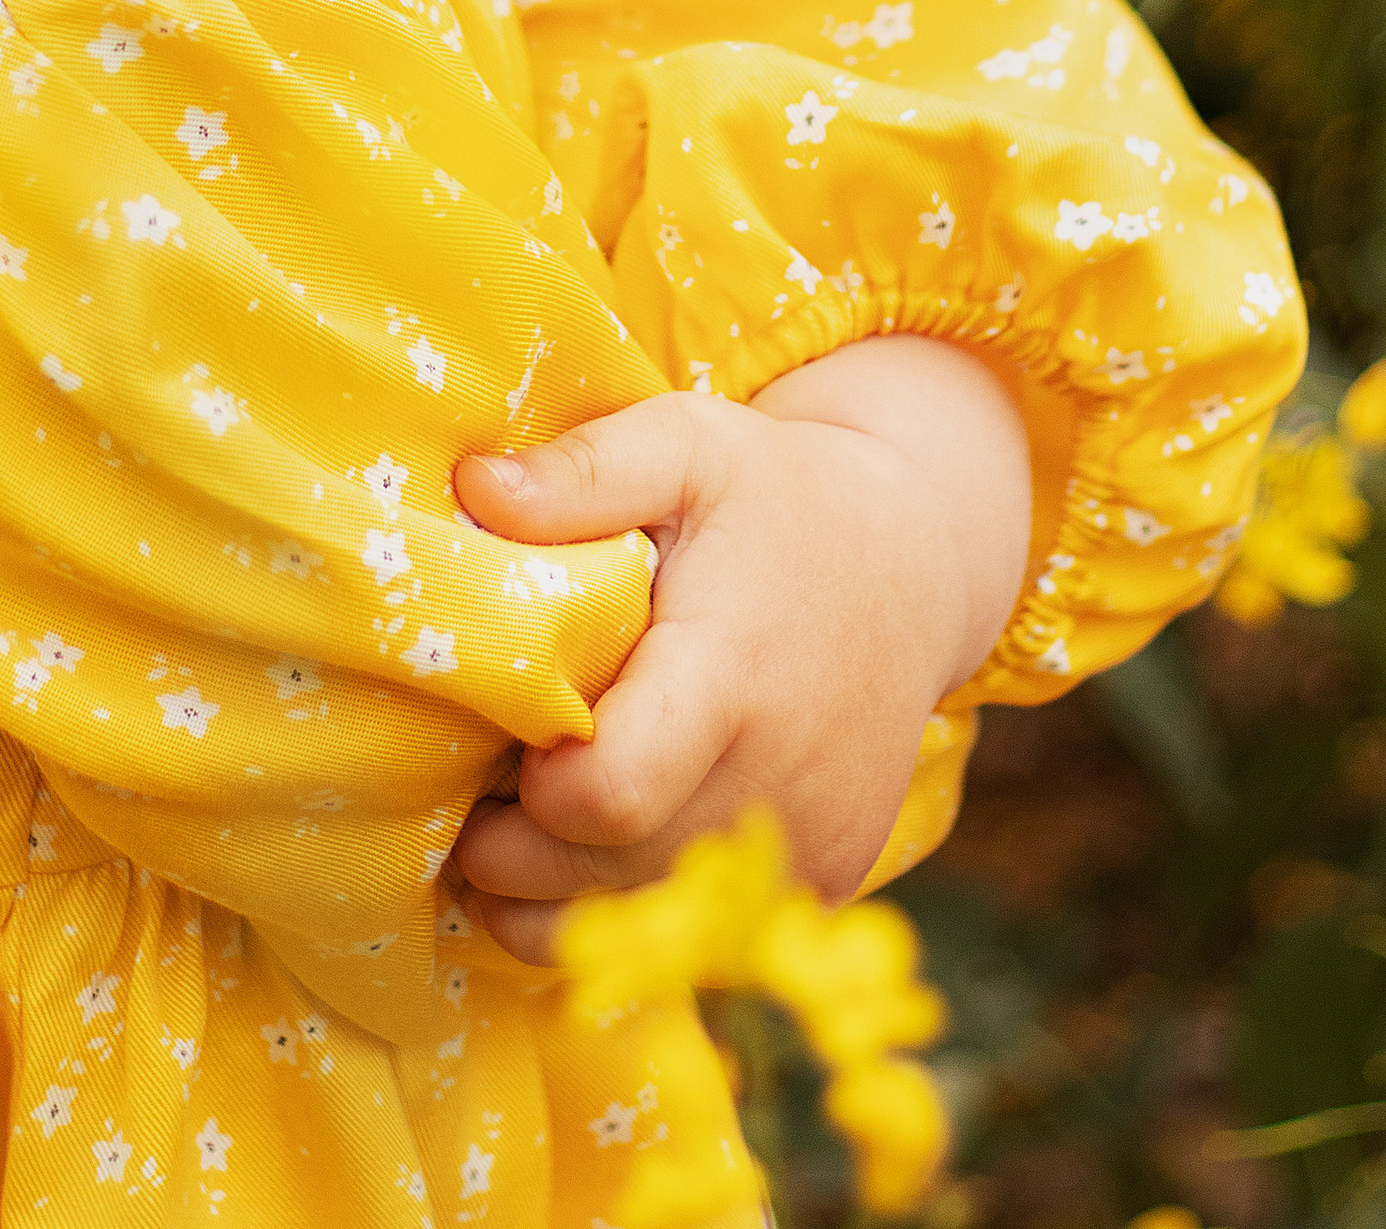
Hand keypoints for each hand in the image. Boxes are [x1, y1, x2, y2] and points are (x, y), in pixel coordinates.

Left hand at [448, 335, 1029, 959]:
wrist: (913, 565)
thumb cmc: (775, 496)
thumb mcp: (686, 446)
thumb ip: (585, 471)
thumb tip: (472, 488)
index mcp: (732, 673)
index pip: (612, 795)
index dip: (538, 795)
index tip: (512, 751)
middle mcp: (782, 778)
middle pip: (617, 877)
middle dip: (523, 865)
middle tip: (480, 812)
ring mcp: (814, 841)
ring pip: (657, 931)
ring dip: (564, 911)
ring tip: (515, 849)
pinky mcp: (829, 878)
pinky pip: (712, 940)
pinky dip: (639, 918)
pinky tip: (596, 861)